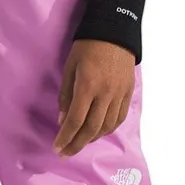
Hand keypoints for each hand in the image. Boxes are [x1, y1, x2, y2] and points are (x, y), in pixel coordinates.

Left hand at [54, 39, 134, 157]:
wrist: (115, 32)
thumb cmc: (87, 47)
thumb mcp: (69, 67)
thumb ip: (66, 95)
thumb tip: (63, 120)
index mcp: (88, 85)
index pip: (76, 119)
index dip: (66, 136)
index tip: (57, 147)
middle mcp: (105, 93)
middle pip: (91, 128)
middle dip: (77, 144)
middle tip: (66, 153)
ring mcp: (119, 94)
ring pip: (107, 126)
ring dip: (92, 139)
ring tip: (80, 143)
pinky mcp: (128, 93)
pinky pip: (118, 118)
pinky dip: (107, 129)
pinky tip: (98, 133)